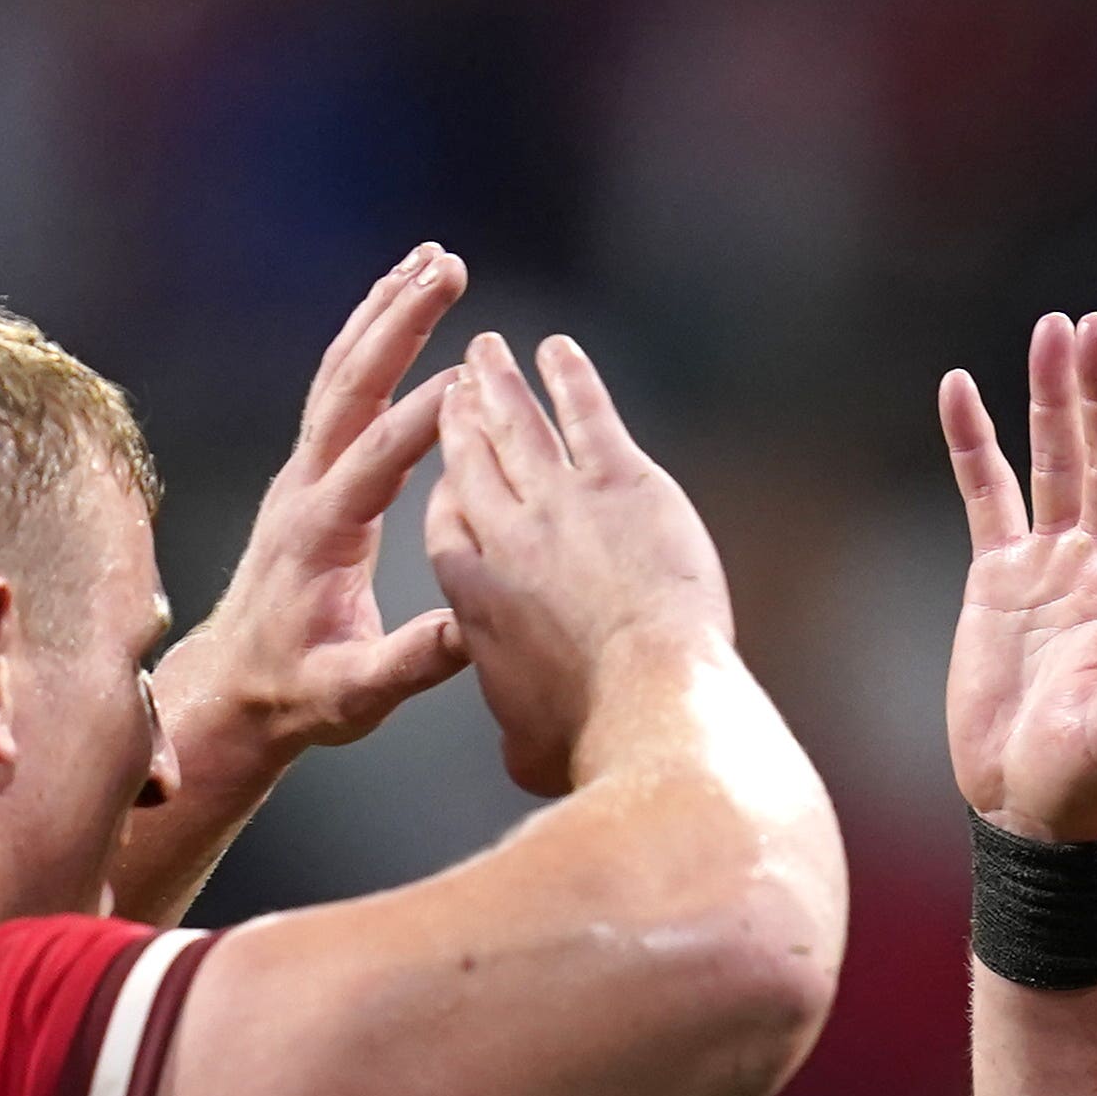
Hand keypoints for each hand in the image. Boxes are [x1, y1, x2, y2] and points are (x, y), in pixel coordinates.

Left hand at [149, 244, 475, 804]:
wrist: (235, 689)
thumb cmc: (297, 693)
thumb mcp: (354, 693)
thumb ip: (410, 662)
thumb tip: (473, 630)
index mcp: (320, 534)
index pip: (378, 458)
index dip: (424, 416)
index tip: (473, 379)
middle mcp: (304, 488)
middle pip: (351, 385)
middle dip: (399, 322)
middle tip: (448, 267)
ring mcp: (300, 474)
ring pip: (340, 373)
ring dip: (383, 312)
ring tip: (430, 259)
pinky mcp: (306, 473)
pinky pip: (337, 389)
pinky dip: (368, 339)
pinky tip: (396, 306)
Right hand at [421, 329, 735, 795]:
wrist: (649, 706)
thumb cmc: (590, 739)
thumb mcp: (527, 745)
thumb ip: (515, 724)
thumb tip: (521, 745)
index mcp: (472, 593)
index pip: (447, 524)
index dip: (448, 490)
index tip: (449, 467)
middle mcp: (505, 535)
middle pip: (471, 460)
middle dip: (461, 417)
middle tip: (456, 384)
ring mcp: (561, 500)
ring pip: (518, 423)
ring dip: (500, 382)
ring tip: (487, 349)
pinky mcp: (622, 481)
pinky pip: (589, 413)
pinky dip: (571, 377)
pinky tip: (559, 350)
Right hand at [939, 311, 1096, 845]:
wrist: (1031, 810)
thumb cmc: (1096, 781)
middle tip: (1091, 326)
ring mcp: (1052, 568)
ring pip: (1052, 464)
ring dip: (1049, 400)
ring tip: (1049, 330)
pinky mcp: (999, 582)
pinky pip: (986, 498)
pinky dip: (973, 445)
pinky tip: (961, 389)